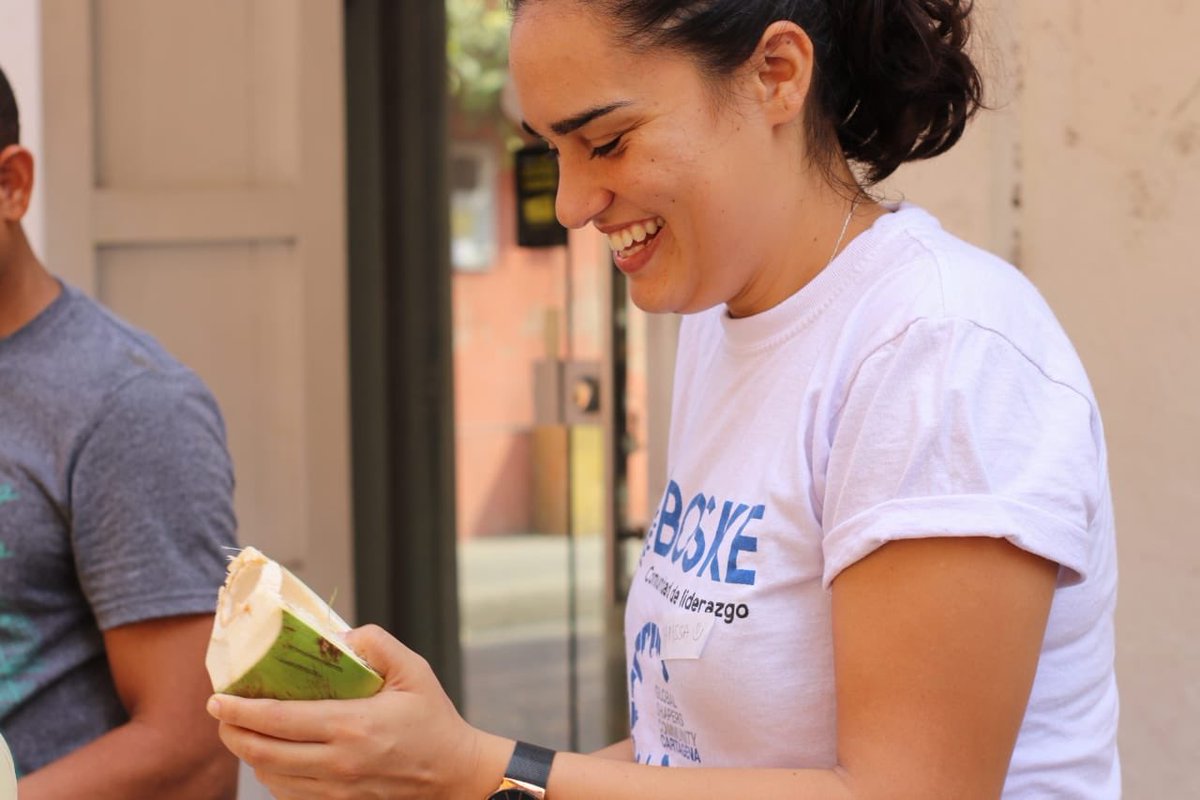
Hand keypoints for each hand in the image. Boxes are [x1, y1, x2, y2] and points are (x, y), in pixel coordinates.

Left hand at [208, 625, 492, 798]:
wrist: (455, 774)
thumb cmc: (434, 721)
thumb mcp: (414, 670)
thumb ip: (377, 643)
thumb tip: (338, 637)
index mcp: (352, 726)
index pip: (278, 720)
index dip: (241, 710)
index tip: (218, 698)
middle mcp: (338, 763)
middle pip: (262, 753)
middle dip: (232, 732)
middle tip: (222, 713)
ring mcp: (336, 790)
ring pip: (271, 777)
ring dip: (249, 754)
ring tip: (243, 731)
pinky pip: (290, 793)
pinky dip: (272, 774)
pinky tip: (273, 755)